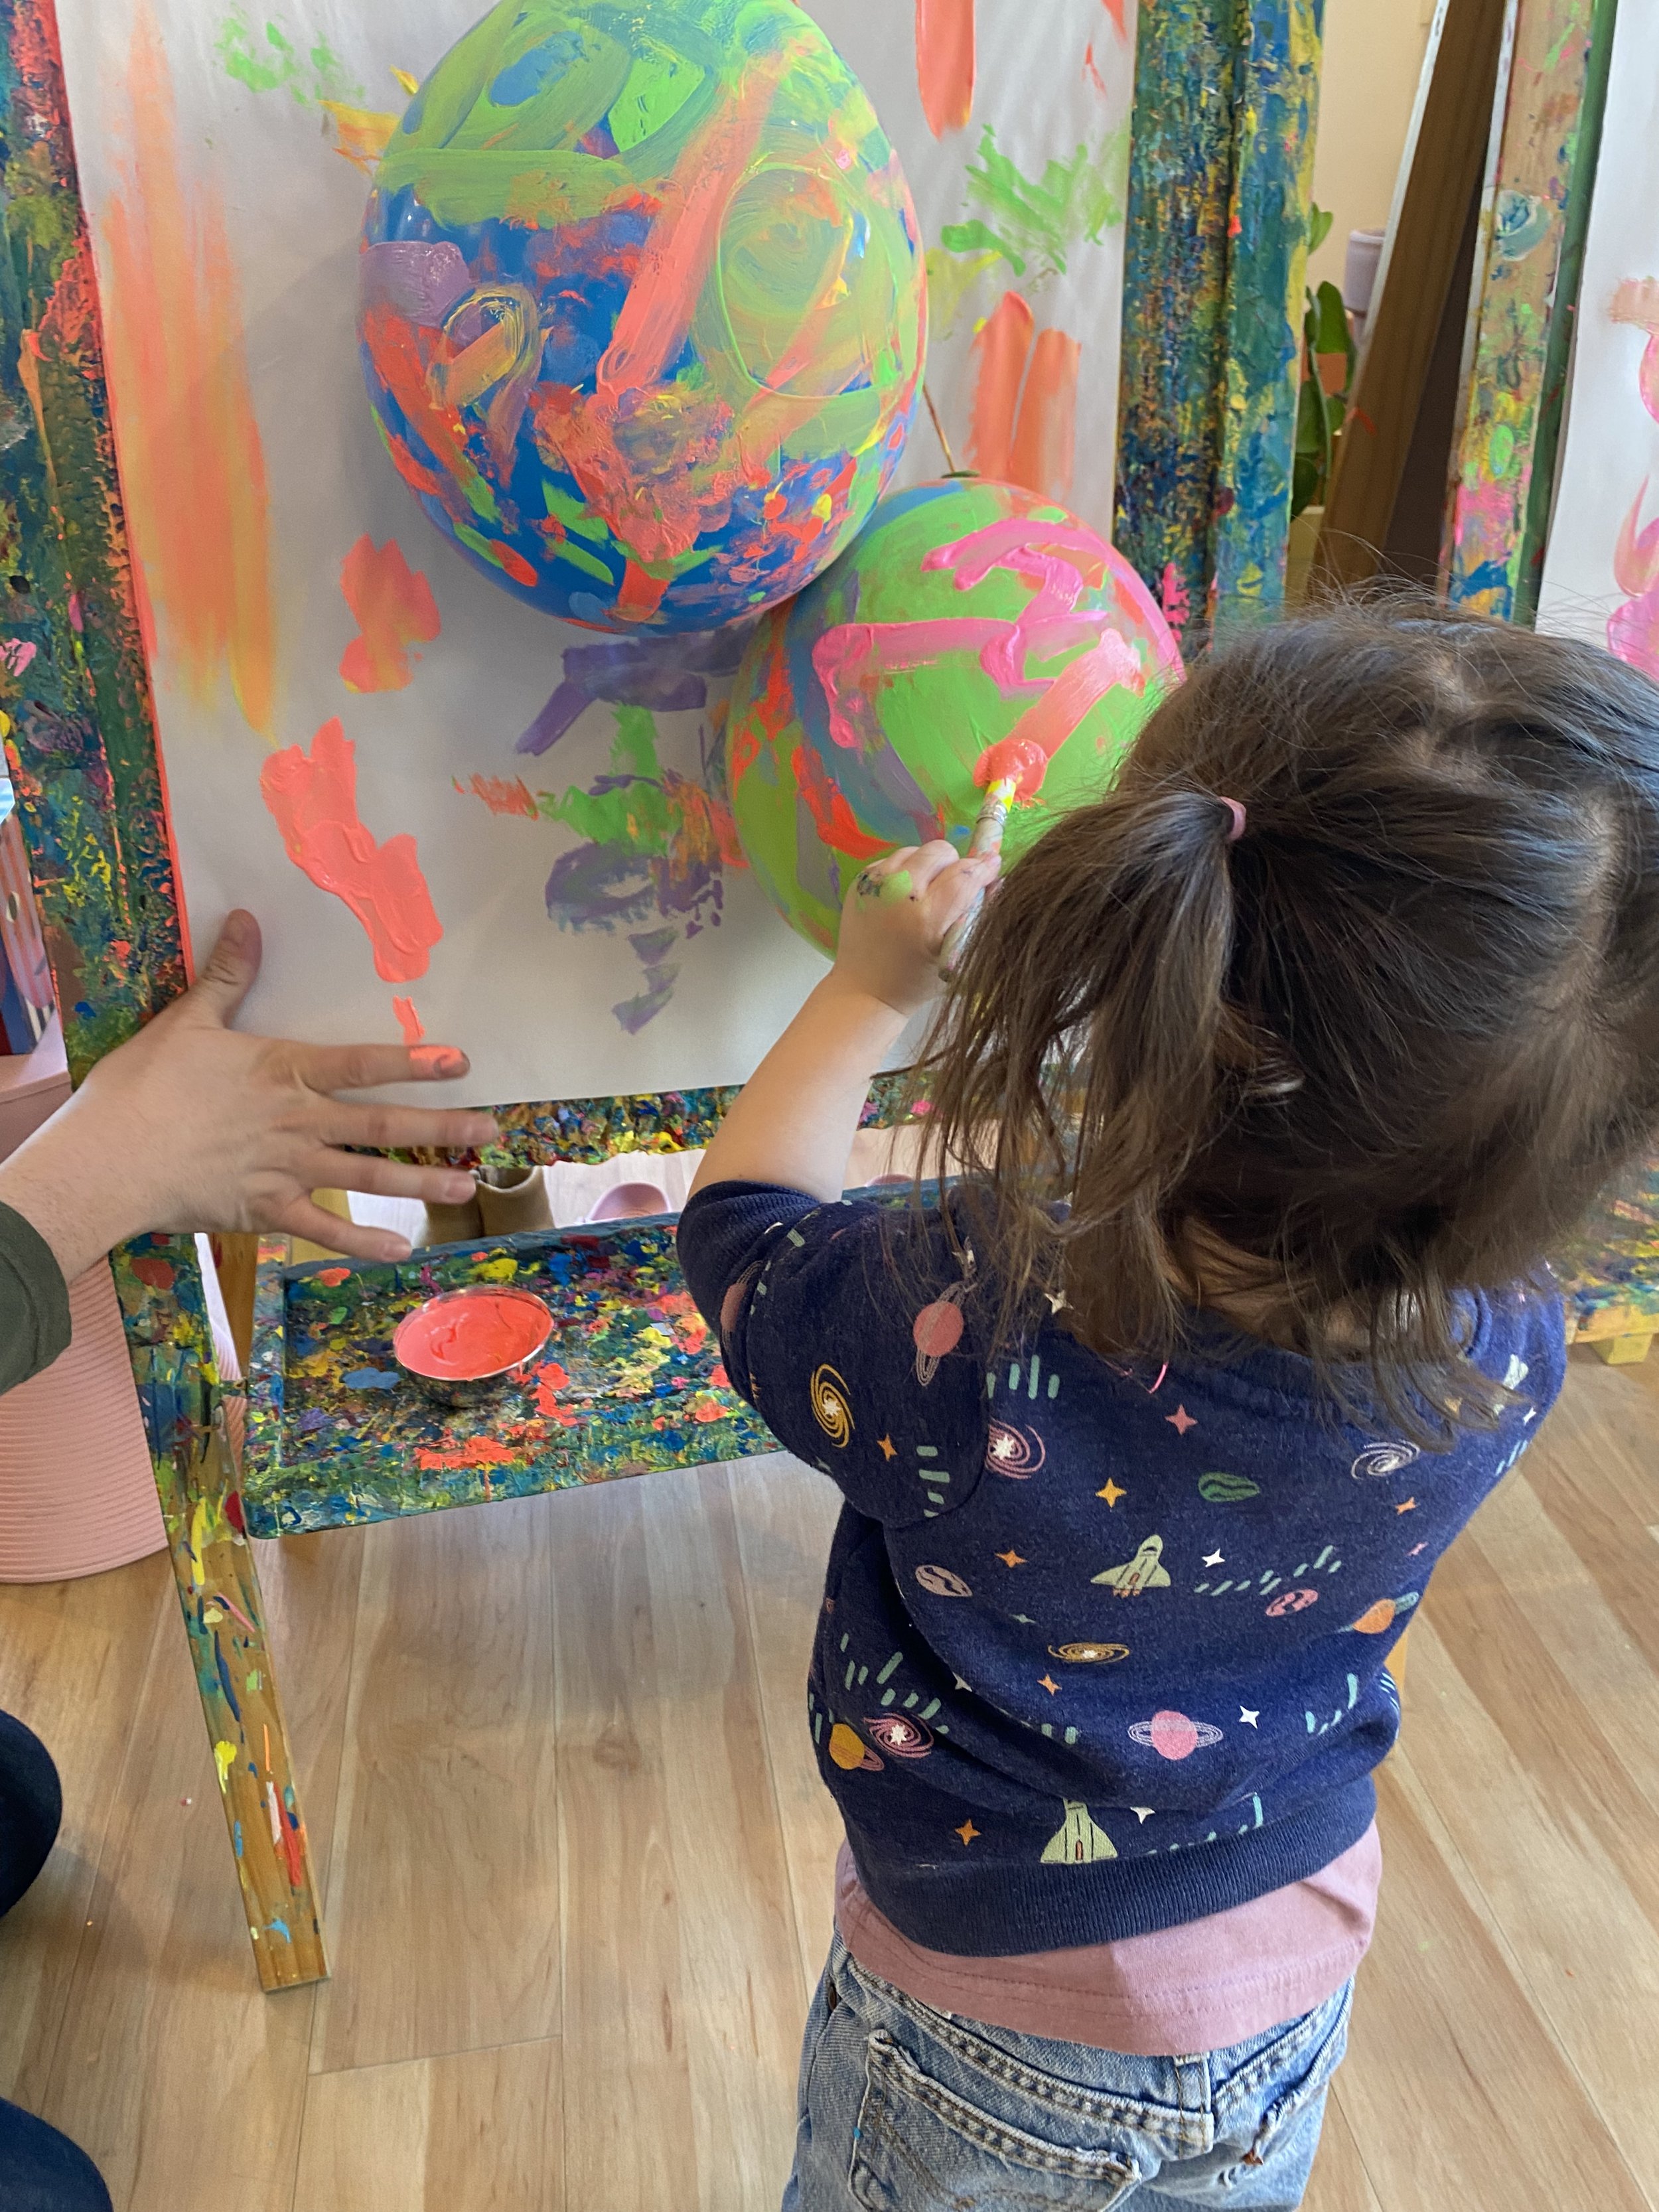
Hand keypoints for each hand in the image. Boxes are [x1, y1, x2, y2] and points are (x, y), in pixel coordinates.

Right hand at [0, 910, 497, 1278]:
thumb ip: (227, 975)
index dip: (415, 1060)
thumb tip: (249, 919)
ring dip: (421, 1183)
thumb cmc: (143, 1087)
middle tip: (491, 1133)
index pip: (363, 1063)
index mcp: (284, 1071)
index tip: (460, 1061)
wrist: (108, 1159)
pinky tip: (401, 1249)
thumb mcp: (186, 1021)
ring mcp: (286, 1169)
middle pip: (384, 1123)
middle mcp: (298, 1121)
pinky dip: (363, 1243)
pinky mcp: (265, 1210)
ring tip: (466, 1188)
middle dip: (442, 1128)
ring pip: (368, 1176)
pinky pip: (323, 1229)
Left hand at [833, 841, 1000, 1018]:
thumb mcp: (956, 956)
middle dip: (954, 863)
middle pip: (940, 851)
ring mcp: (875, 885)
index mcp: (926, 918)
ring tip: (927, 890)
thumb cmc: (916, 981)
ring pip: (915, 850)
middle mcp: (898, 894)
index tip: (992, 867)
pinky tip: (905, 894)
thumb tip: (994, 877)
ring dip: (928, 865)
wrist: (865, 990)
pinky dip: (905, 871)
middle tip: (953, 885)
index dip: (983, 868)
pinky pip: (892, 859)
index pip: (964, 875)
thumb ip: (977, 916)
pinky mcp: (860, 882)